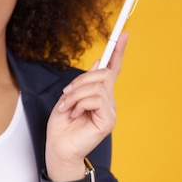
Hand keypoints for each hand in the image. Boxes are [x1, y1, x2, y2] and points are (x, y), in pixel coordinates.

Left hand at [45, 32, 127, 178]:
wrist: (58, 147)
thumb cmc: (62, 126)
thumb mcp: (69, 98)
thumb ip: (84, 82)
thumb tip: (100, 61)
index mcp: (98, 94)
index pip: (112, 70)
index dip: (117, 52)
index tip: (123, 34)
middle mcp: (107, 101)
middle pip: (101, 74)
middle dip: (80, 81)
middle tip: (66, 95)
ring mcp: (110, 110)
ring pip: (96, 87)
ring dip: (76, 95)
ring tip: (68, 108)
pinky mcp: (108, 119)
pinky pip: (96, 99)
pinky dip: (80, 103)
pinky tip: (75, 114)